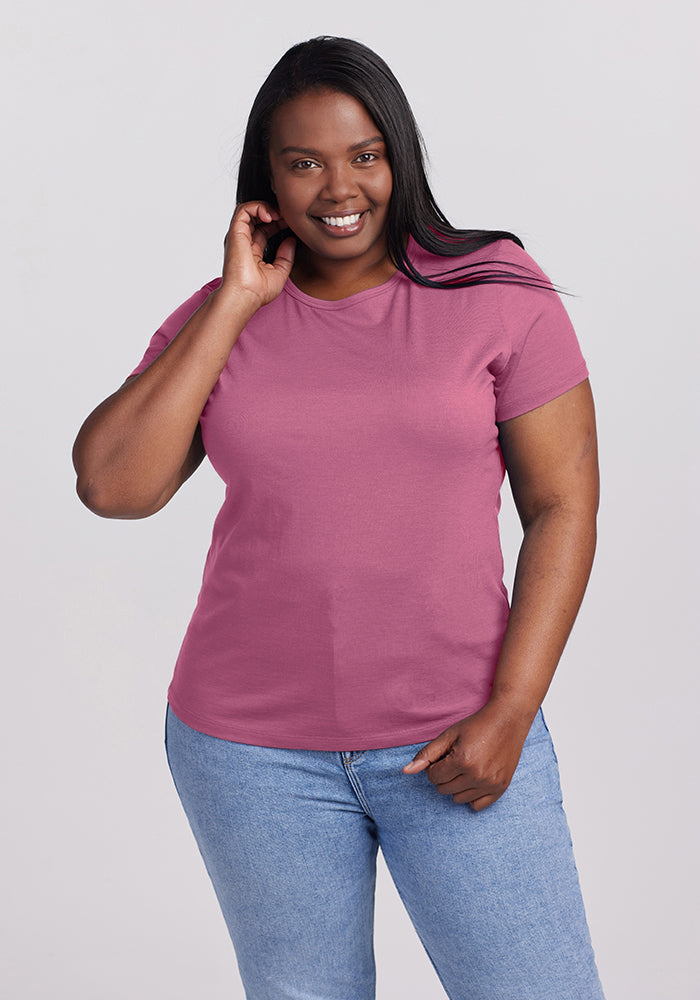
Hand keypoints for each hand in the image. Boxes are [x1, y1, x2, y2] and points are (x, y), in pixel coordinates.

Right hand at [220, 201, 295, 309]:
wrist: (245, 296)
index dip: (278, 223)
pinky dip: (257, 207)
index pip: (264, 230)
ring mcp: (239, 237)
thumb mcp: (280, 272)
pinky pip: (243, 210)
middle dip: (274, 213)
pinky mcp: (235, 232)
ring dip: (266, 207)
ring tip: (278, 214)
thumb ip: (286, 256)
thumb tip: (291, 240)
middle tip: (287, 216)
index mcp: (253, 252)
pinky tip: (270, 216)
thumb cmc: (258, 291)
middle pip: (257, 218)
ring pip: (249, 210)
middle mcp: (244, 243)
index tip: (290, 224)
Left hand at [402, 702, 532, 810]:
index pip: (433, 777)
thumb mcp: (449, 735)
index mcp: (462, 760)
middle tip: (455, 759)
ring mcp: (491, 783)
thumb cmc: (476, 725)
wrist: (508, 720)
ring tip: (466, 767)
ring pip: (458, 799)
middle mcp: (477, 775)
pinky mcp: (501, 788)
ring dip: (457, 785)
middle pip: (444, 789)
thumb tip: (406, 771)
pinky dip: (472, 795)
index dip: (435, 765)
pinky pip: (476, 805)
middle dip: (444, 775)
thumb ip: (427, 754)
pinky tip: (475, 778)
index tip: (444, 755)